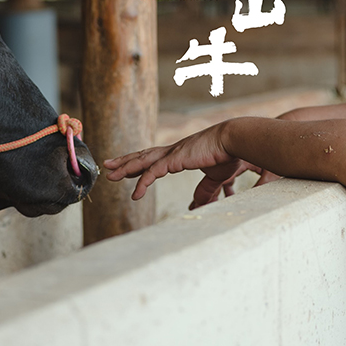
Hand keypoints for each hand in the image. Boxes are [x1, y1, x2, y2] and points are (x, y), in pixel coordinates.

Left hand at [103, 122, 280, 206]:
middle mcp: (174, 151)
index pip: (155, 157)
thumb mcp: (216, 178)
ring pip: (142, 161)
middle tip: (109, 166)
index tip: (127, 168)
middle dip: (125, 161)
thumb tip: (198, 205)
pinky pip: (153, 172)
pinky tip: (135, 194)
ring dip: (125, 167)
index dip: (140, 162)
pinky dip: (142, 182)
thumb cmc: (230, 155)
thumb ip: (206, 191)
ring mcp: (173, 153)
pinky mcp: (175, 159)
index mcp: (182, 153)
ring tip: (110, 174)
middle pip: (143, 155)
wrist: (236, 141)